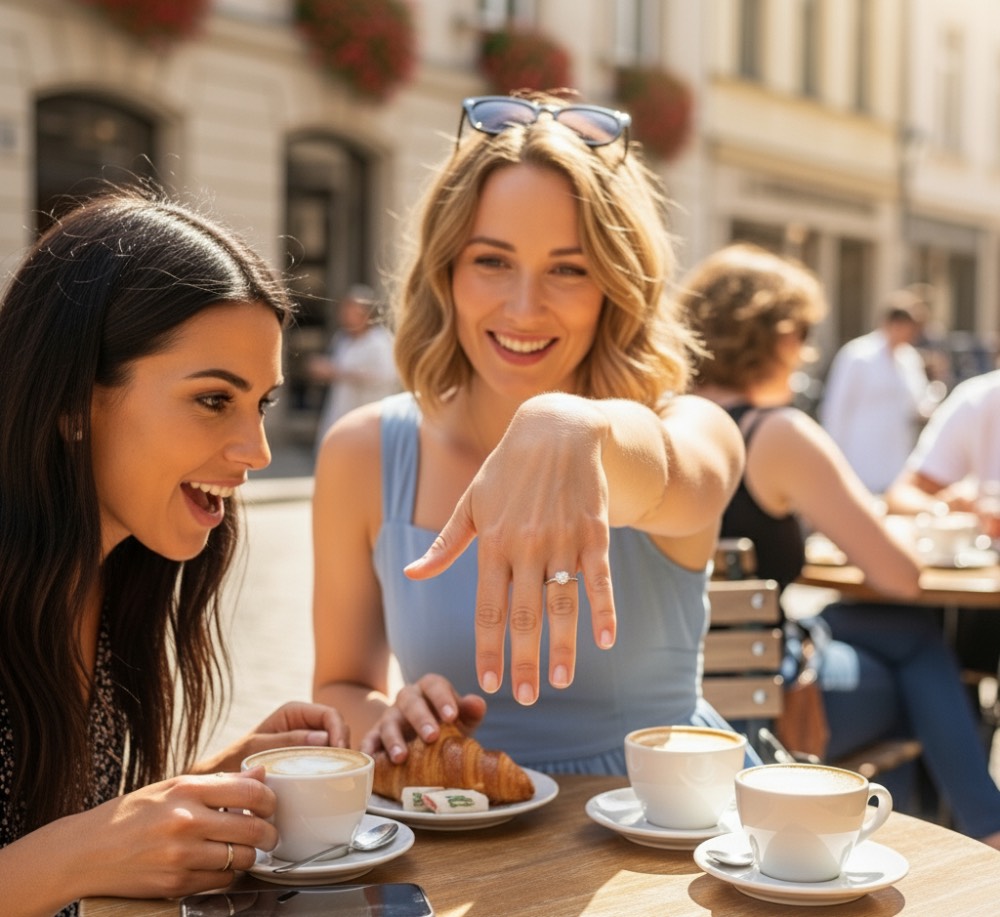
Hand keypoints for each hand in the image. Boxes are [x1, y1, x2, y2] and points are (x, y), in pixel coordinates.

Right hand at [77, 770, 276, 899]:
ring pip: (242, 859)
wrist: (86, 851)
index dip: (270, 801)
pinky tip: (216, 865)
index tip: (270, 806)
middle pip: (253, 829)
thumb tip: (261, 775)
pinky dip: (226, 874)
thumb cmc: (130, 815)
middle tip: (268, 834)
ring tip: (240, 849)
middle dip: (269, 833)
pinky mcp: (176, 883)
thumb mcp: (172, 787)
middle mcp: (187, 821)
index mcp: (188, 790)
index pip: (251, 793)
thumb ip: (219, 782)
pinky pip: (221, 880)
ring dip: (248, 856)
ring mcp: (182, 854)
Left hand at [195, 701, 349, 772]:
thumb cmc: (233, 760)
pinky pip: (326, 760)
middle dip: (343, 745)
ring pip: (334, 745)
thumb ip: (287, 740)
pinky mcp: (306, 760)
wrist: (220, 779)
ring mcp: (306, 742)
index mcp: (294, 712)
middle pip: (336, 729)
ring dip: (340, 758)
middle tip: (343, 767)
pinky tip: (331, 780)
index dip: (339, 730)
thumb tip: (323, 740)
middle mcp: (303, 724)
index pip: (329, 714)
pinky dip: (332, 768)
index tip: (340, 751)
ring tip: (339, 775)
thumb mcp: (257, 748)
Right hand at [360, 674, 485, 762]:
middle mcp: (407, 698)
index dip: (442, 699)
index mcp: (429, 688)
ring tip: (401, 757)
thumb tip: (478, 704)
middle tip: (432, 736)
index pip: (435, 685)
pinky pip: (369, 740)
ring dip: (394, 739)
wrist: (425, 738)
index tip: (452, 716)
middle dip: (420, 718)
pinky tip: (370, 762)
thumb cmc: (447, 725)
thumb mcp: (461, 718)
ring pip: (388, 722)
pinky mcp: (375, 735)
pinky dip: (368, 750)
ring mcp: (390, 716)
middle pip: (410, 702)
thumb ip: (470, 710)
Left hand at [404, 395, 616, 705]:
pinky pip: (600, 578)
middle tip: (525, 698)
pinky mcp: (594, 531)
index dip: (489, 649)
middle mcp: (525, 546)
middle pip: (524, 615)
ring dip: (563, 646)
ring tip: (562, 681)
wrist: (556, 429)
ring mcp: (562, 539)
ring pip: (562, 603)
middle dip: (523, 661)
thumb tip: (409, 575)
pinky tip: (605, 641)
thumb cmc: (507, 470)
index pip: (487, 609)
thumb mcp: (470, 502)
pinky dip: (604, 609)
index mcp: (492, 543)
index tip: (488, 683)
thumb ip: (445, 545)